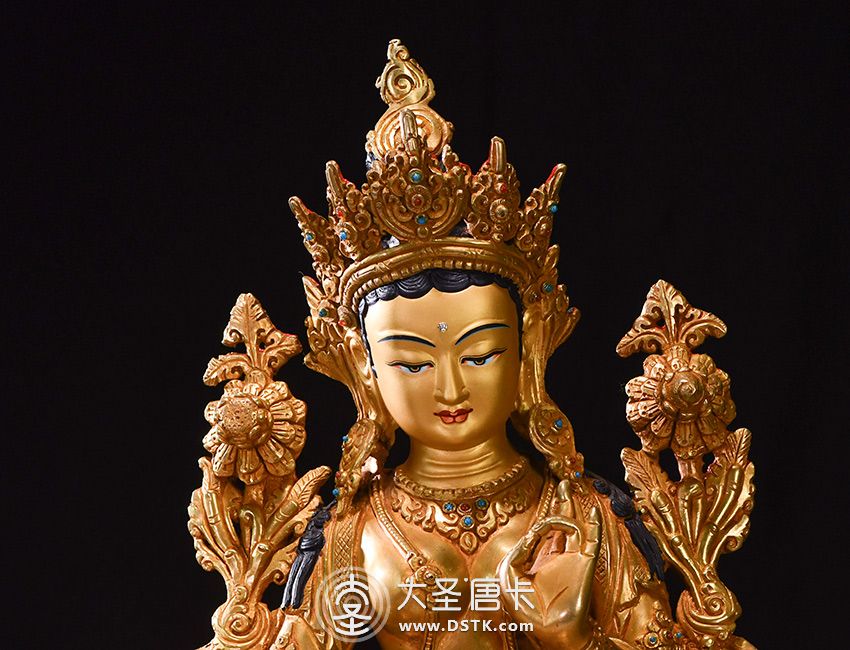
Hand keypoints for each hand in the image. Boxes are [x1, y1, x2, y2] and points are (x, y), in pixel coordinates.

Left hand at [497, 479, 601, 647]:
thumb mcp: (510, 578)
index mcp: (540, 559)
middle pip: (562, 522)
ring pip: (575, 526)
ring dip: (570, 508)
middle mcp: (558, 555)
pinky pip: (590, 540)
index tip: (533, 535)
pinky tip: (592, 512)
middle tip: (564, 483)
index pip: (542, 532)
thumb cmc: (528, 609)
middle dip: (563, 503)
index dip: (539, 526)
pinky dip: (593, 525)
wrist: (551, 631)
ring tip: (566, 490)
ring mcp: (572, 558)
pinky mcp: (584, 564)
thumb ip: (518, 552)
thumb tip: (531, 534)